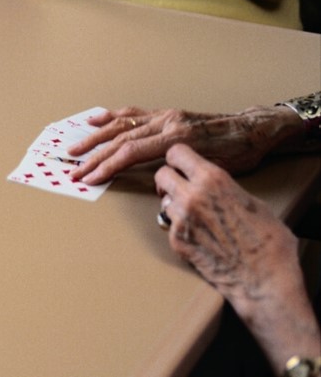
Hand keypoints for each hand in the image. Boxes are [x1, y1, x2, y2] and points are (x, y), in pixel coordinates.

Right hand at [67, 106, 303, 184]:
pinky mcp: (166, 114)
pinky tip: (95, 119)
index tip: (90, 178)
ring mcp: (165, 116)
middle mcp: (167, 123)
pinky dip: (112, 117)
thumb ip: (180, 174)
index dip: (107, 167)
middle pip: (120, 139)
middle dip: (94, 157)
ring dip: (95, 137)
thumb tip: (159, 186)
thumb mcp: (212, 170)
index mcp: (176, 138)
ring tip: (75, 148)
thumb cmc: (238, 153)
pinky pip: (134, 114)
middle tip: (75, 170)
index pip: (131, 152)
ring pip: (122, 124)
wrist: (253, 130)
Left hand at [156, 144, 318, 369]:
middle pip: (162, 175)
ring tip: (193, 215)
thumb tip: (212, 184)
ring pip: (163, 201)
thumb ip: (224, 187)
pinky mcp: (176, 241)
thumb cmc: (267, 240)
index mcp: (213, 179)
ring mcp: (181, 219)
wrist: (264, 278)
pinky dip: (178, 228)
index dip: (177, 159)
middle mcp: (191, 195)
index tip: (180, 165)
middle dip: (169, 180)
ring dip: (173, 205)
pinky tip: (197, 235)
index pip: (176, 152)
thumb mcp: (251, 201)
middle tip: (179, 189)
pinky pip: (168, 225)